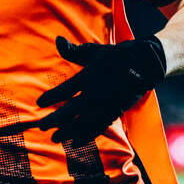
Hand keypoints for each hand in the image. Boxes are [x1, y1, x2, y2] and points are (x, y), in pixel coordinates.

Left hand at [37, 35, 166, 143]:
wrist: (144, 64)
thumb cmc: (114, 56)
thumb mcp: (93, 51)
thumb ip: (73, 51)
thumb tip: (57, 40)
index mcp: (89, 75)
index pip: (66, 89)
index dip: (52, 97)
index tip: (39, 103)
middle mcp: (97, 92)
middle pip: (72, 110)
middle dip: (56, 119)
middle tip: (41, 126)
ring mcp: (106, 104)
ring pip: (84, 122)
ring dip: (69, 132)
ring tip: (55, 138)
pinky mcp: (115, 112)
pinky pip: (99, 127)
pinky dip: (87, 136)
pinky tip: (76, 143)